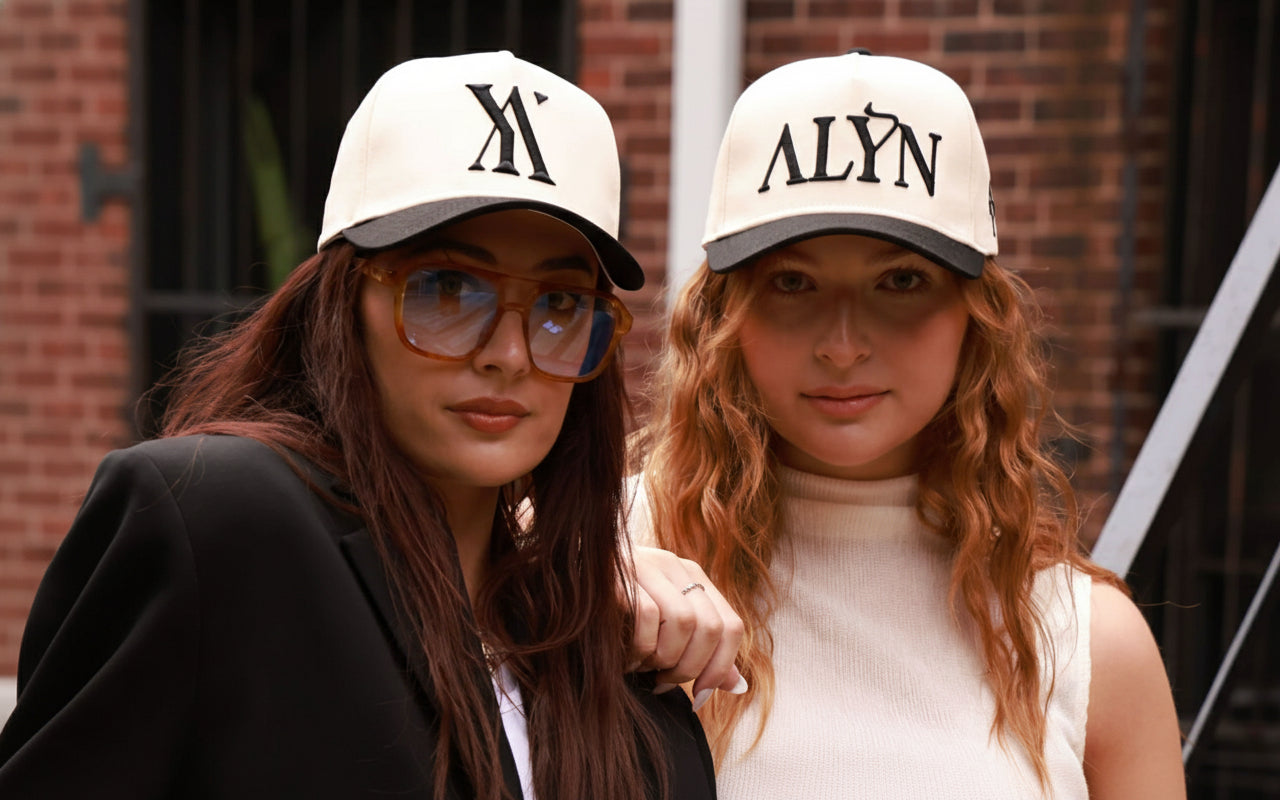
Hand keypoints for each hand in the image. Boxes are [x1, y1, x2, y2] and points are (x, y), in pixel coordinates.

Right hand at [626, 546, 746, 708]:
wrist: (561, 587)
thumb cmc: (618, 617)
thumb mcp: (665, 630)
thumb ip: (702, 653)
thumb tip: (737, 686)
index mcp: (692, 575)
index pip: (731, 626)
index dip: (720, 667)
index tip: (698, 696)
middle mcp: (674, 564)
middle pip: (710, 627)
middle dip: (689, 668)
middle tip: (663, 682)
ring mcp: (646, 564)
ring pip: (683, 622)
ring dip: (663, 659)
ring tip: (643, 668)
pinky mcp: (618, 573)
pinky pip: (646, 617)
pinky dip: (637, 649)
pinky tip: (624, 660)